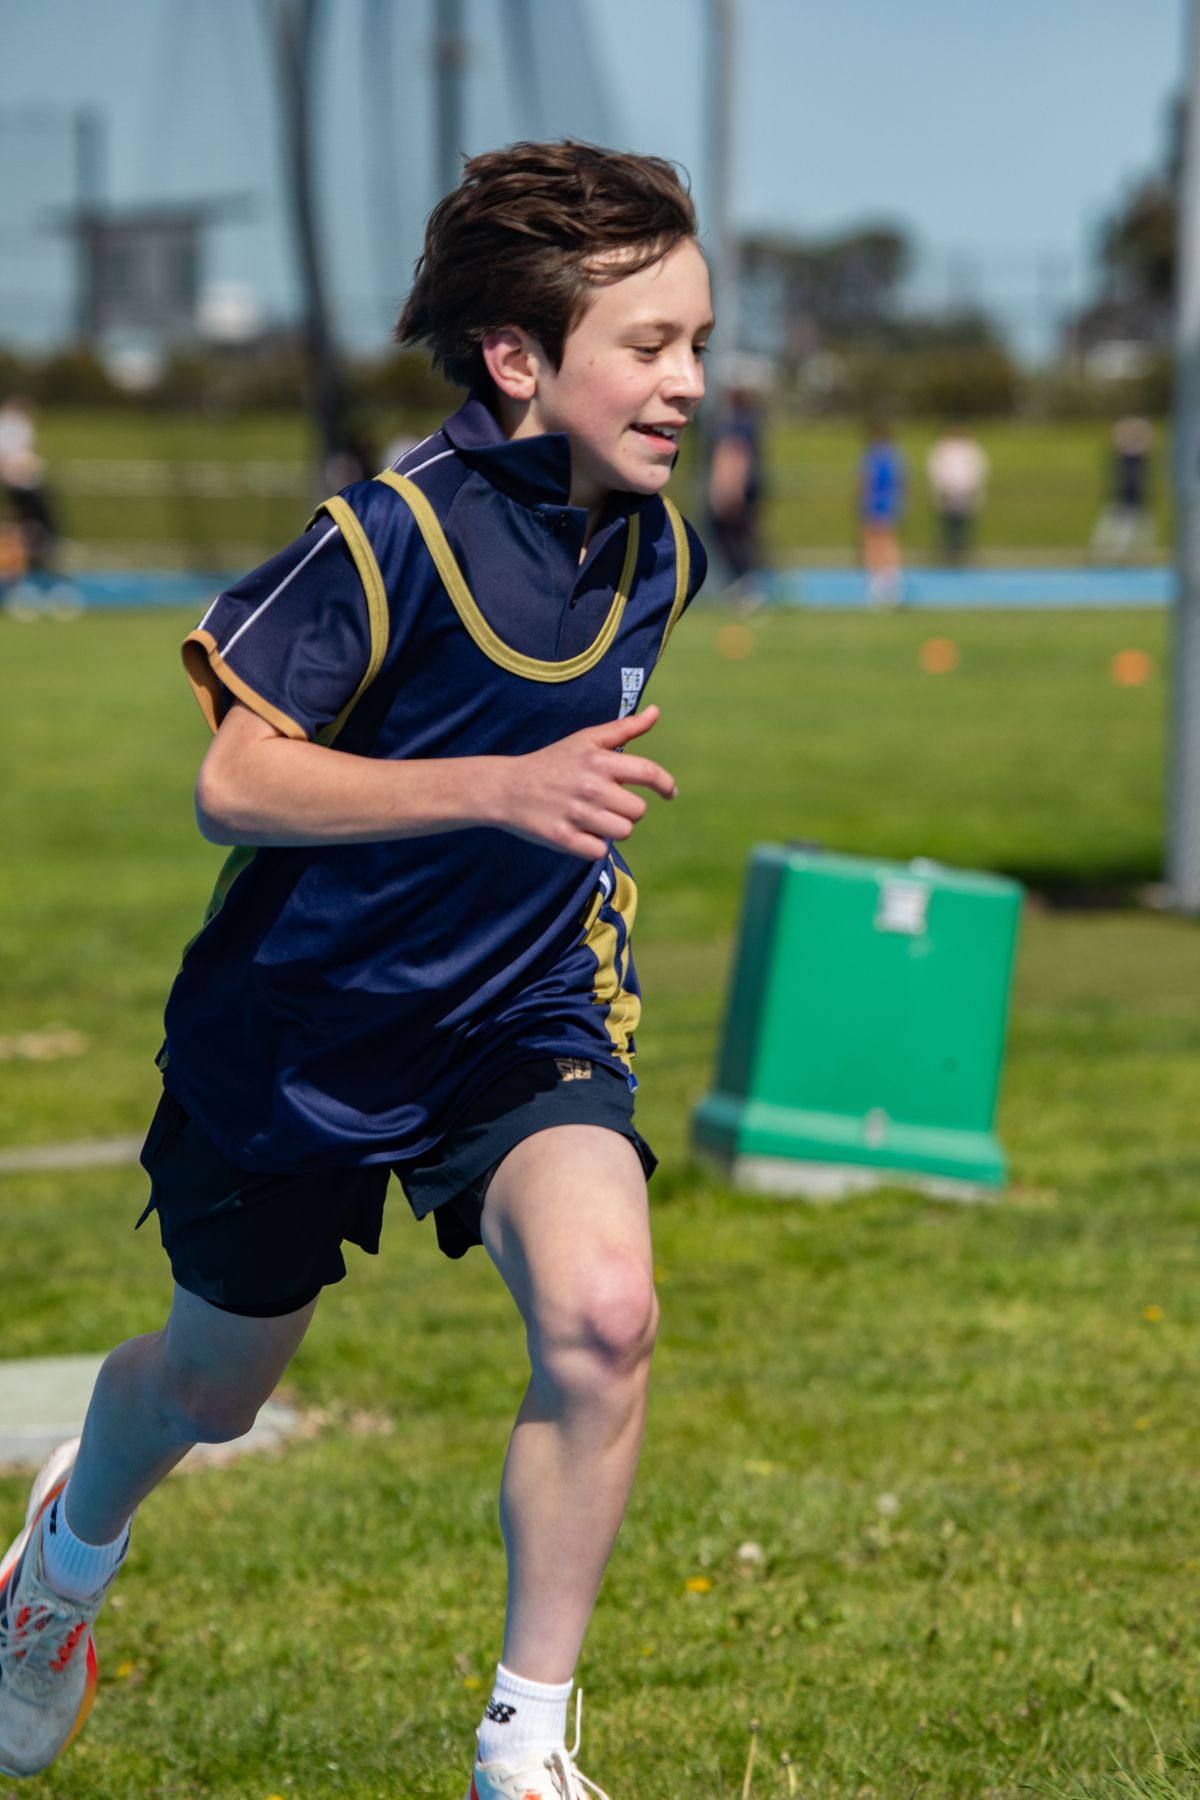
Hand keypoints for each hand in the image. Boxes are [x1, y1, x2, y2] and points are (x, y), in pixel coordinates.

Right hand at [501, 704, 676, 859]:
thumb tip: (656, 712)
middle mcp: (590, 787)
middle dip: (628, 809)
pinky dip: (594, 845)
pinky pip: (600, 850)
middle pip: (638, 810)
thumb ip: (624, 728)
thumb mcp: (586, 740)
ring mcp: (577, 814)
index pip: (648, 773)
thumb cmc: (553, 762)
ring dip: (612, 828)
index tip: (670, 793)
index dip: (665, 785)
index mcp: (598, 761)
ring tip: (593, 817)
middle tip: (606, 803)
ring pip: (623, 832)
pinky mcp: (563, 838)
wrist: (506, 787)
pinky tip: (580, 832)